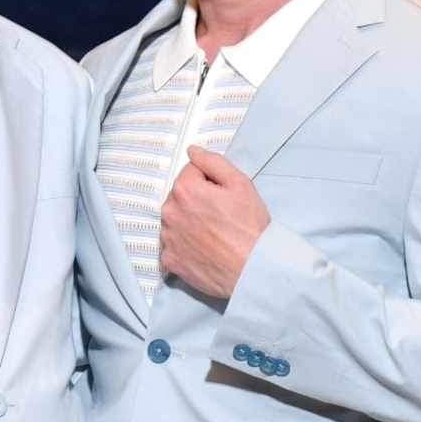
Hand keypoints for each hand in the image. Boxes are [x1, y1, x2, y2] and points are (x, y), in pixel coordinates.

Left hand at [160, 147, 269, 299]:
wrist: (252, 270)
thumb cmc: (250, 227)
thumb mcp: (240, 184)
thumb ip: (213, 162)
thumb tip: (192, 151)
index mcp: (185, 190)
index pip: (190, 172)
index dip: (210, 181)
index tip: (224, 197)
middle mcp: (169, 212)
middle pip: (180, 196)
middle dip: (196, 201)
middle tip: (220, 217)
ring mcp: (167, 238)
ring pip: (175, 221)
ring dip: (188, 223)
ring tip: (212, 235)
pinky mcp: (169, 260)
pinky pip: (172, 246)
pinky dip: (184, 246)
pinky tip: (202, 250)